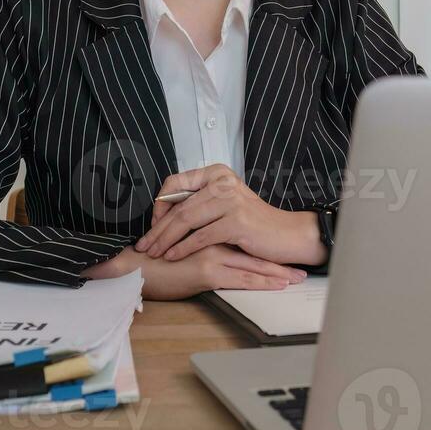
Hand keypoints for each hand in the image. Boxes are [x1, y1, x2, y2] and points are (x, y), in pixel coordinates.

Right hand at [82, 244, 305, 300]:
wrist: (134, 269)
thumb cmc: (153, 266)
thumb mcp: (180, 257)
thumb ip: (198, 254)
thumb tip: (215, 264)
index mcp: (208, 237)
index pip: (243, 243)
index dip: (264, 250)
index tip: (283, 257)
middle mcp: (214, 242)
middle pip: (253, 251)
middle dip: (278, 261)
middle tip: (301, 269)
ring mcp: (212, 254)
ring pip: (253, 263)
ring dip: (277, 272)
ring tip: (296, 278)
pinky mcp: (207, 269)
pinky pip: (241, 277)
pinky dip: (262, 281)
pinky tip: (277, 286)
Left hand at [135, 165, 327, 267]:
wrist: (286, 234)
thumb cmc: (253, 222)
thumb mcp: (224, 203)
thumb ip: (199, 201)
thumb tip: (163, 213)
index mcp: (216, 173)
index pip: (175, 183)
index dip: (160, 204)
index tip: (153, 224)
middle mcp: (222, 182)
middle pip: (179, 205)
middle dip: (157, 228)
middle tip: (143, 244)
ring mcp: (230, 201)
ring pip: (186, 220)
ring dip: (165, 239)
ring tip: (154, 253)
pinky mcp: (236, 222)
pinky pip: (201, 236)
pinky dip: (183, 248)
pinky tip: (172, 256)